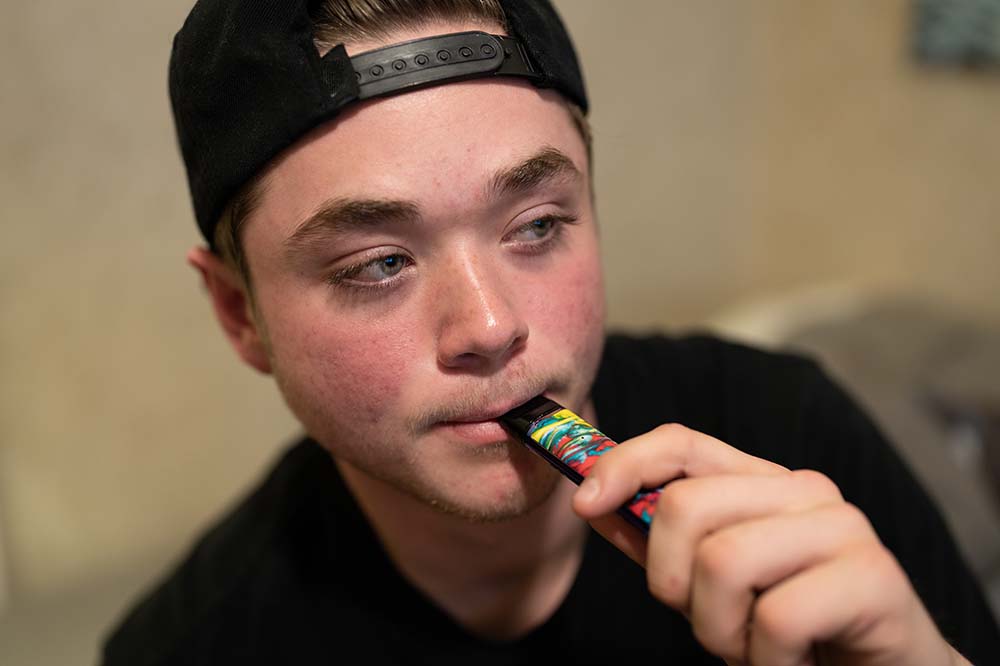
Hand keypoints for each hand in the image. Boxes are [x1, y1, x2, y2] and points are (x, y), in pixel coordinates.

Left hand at [571, 423, 969, 665]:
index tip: (583, 503)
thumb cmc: (793, 630)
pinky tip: (787, 663)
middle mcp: (804, 491)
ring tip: (751, 648)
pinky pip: (778, 620)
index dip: (625, 464)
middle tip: (708, 624)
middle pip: (687, 507)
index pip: (682, 443)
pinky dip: (766, 661)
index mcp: (762, 482)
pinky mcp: (874, 577)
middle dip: (672, 584)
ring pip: (724, 562)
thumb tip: (592, 502)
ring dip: (719, 631)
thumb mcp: (712, 584)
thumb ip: (657, 543)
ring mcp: (843, 527)